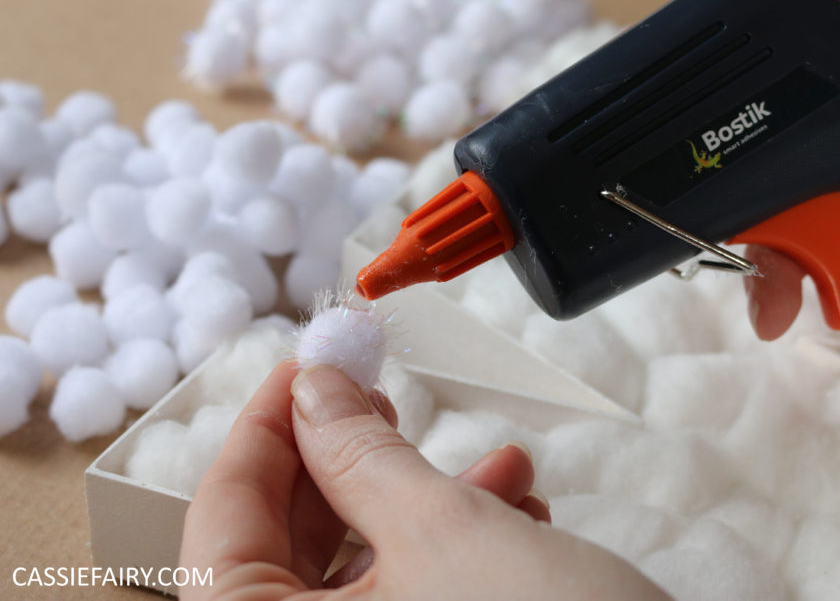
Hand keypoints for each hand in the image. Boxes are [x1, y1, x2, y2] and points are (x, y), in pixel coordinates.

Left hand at [179, 361, 668, 599]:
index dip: (264, 425)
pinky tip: (517, 514)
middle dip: (346, 462)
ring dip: (419, 503)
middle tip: (377, 399)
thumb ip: (359, 452)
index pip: (220, 519)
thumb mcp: (444, 531)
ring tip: (488, 460)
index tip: (306, 365)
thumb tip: (313, 385)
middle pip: (285, 547)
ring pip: (359, 573)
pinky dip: (452, 551)